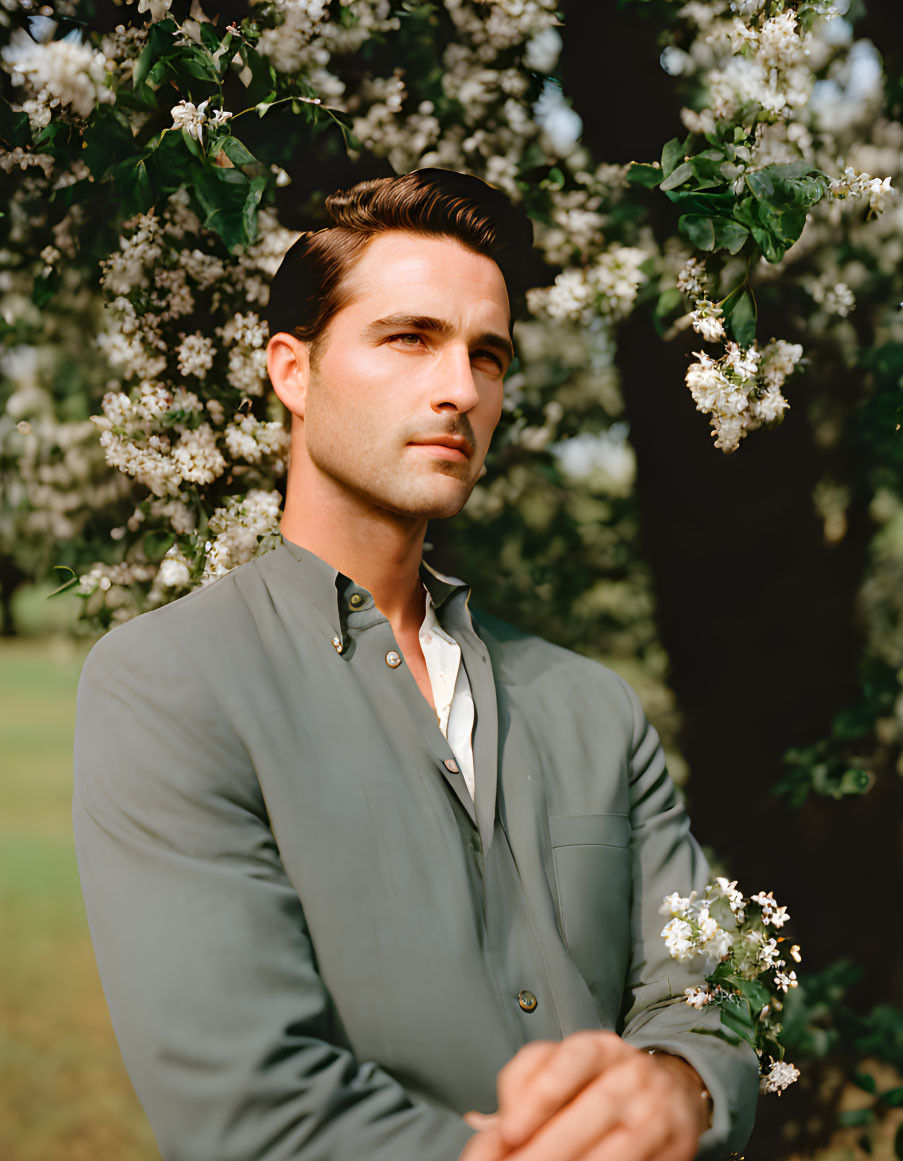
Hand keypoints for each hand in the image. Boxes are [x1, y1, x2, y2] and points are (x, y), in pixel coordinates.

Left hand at [459, 1031, 707, 1160]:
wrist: (674, 1093)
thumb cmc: (599, 1085)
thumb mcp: (563, 1075)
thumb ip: (524, 1094)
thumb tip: (481, 1124)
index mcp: (597, 1047)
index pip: (566, 1060)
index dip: (536, 1094)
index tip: (509, 1132)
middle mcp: (631, 1070)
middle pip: (592, 1106)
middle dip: (551, 1145)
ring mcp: (657, 1107)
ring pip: (618, 1145)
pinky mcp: (678, 1141)